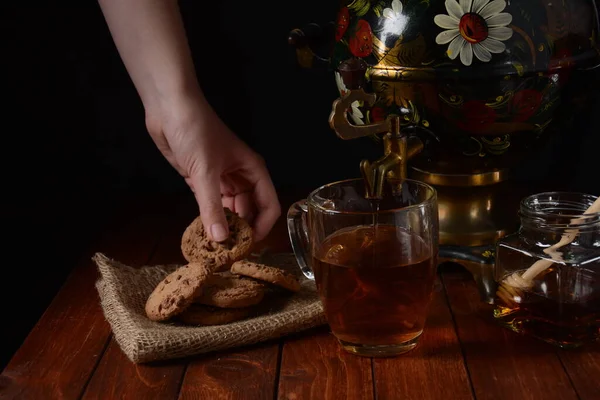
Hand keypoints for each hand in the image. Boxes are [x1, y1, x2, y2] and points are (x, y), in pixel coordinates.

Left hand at [145, 95, 280, 242]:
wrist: (169, 107)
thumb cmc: (195, 130)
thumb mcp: (205, 172)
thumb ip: (212, 207)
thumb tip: (221, 239)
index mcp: (252, 170)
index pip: (269, 204)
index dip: (262, 226)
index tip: (249, 245)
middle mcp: (240, 176)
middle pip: (250, 210)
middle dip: (242, 230)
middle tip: (230, 251)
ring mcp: (221, 178)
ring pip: (231, 209)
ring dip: (225, 226)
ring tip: (216, 245)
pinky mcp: (201, 180)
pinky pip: (210, 205)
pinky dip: (208, 218)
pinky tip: (202, 232)